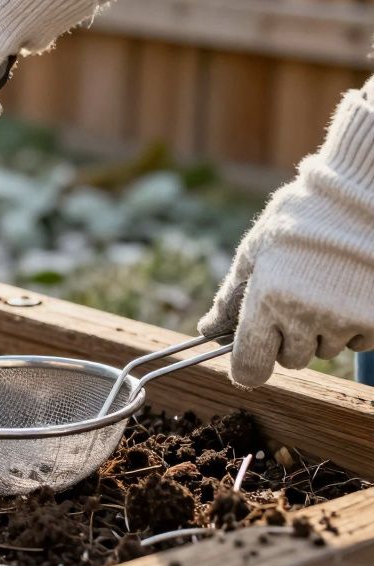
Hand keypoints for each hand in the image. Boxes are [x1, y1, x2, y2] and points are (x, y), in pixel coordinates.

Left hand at [199, 87, 373, 386]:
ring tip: (323, 288)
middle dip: (287, 339)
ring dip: (320, 331)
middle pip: (290, 360)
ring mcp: (344, 321)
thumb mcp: (254, 253)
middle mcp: (304, 317)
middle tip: (292, 302)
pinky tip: (348, 292)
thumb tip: (208, 331)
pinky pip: (357, 342)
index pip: (250, 367)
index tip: (248, 362)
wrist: (360, 197)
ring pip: (324, 350)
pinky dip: (351, 326)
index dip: (247, 368)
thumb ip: (231, 298)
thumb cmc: (300, 220)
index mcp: (266, 302)